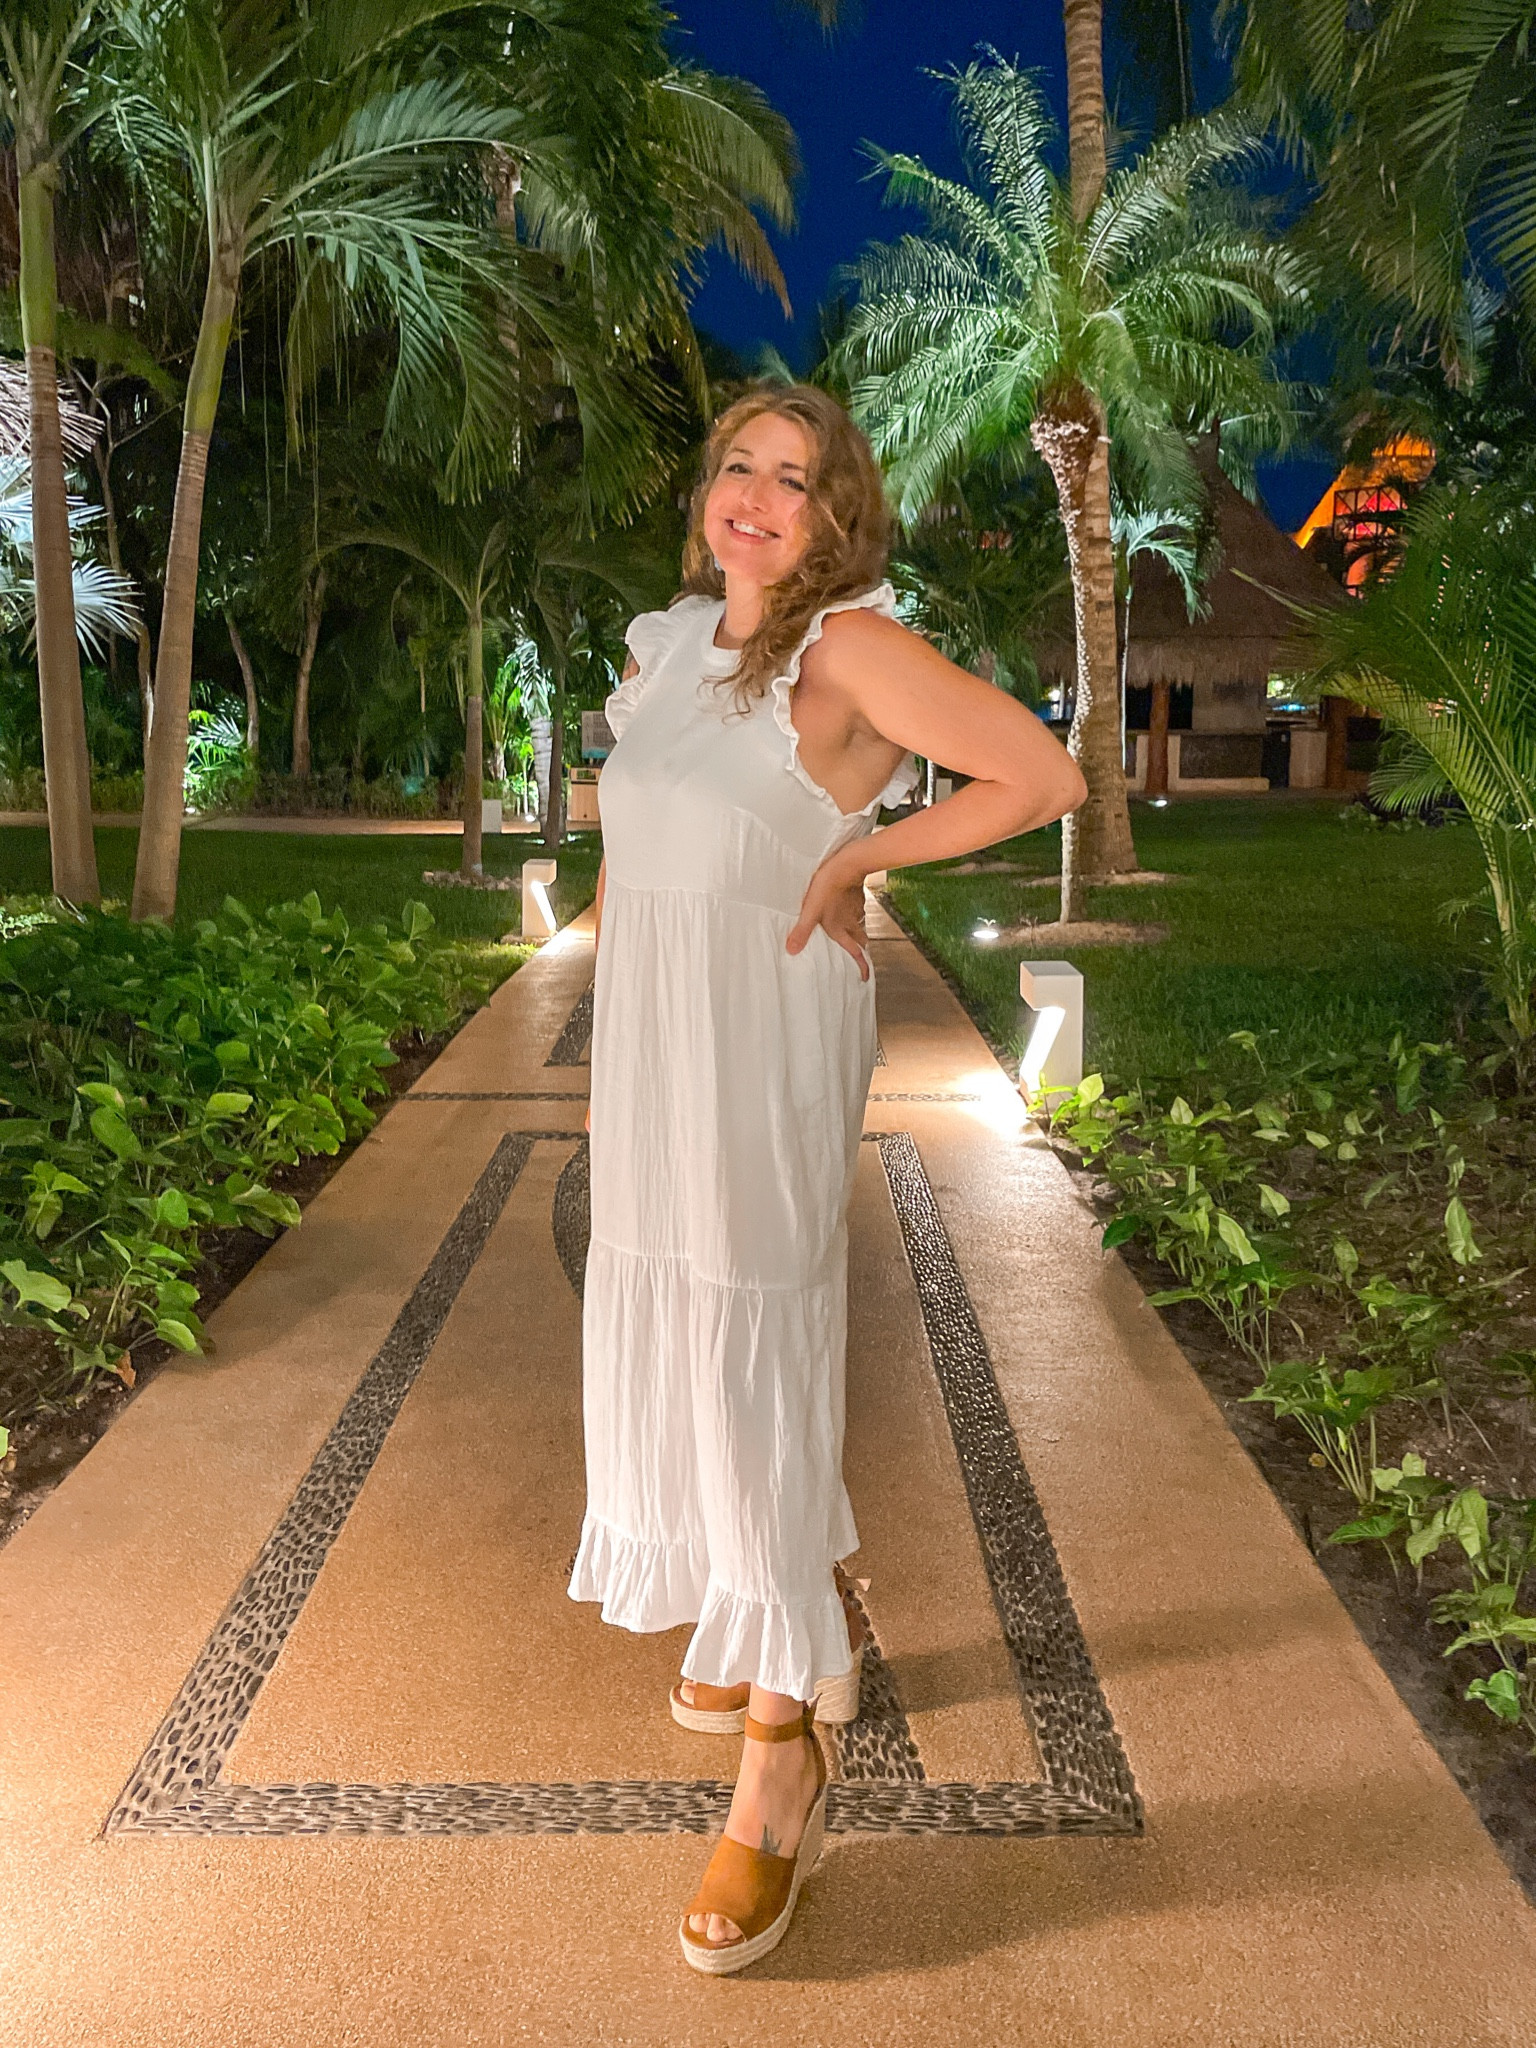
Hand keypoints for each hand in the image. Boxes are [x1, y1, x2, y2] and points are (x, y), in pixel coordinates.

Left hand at [786, 852, 869, 980]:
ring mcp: (856, 909)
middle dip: (860, 949)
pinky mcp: (856, 895)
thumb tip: (791, 951)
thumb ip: (801, 931)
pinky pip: (857, 909)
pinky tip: (845, 908)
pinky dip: (853, 913)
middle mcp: (851, 922)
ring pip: (859, 925)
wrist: (847, 864)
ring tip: (848, 933)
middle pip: (861, 941)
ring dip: (856, 931)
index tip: (865, 977)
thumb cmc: (829, 887)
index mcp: (841, 929)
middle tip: (858, 954)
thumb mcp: (810, 911)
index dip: (861, 966)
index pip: (855, 953)